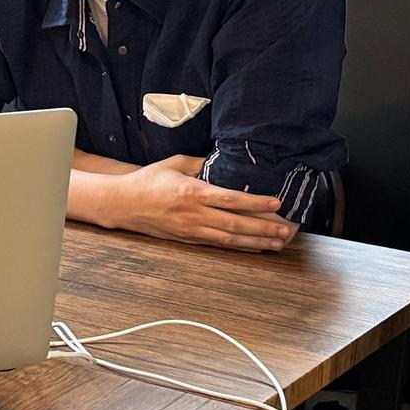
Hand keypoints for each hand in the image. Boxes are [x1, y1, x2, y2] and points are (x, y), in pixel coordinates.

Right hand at [110, 155, 295, 251]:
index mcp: (192, 192)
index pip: (231, 199)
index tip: (276, 203)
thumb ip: (201, 164)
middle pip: (235, 224)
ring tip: (277, 243)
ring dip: (255, 242)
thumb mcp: (175, 163)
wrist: (123, 204)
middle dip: (263, 228)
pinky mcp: (187, 239)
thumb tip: (223, 162)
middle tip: (286, 231)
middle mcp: (194, 214)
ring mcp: (191, 229)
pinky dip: (238, 247)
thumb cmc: (148, 180)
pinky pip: (218, 245)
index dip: (256, 203)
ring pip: (229, 239)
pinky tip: (254, 247)